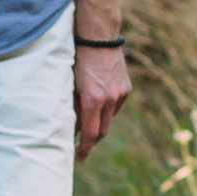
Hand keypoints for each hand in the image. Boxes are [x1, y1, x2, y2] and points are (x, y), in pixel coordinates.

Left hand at [73, 38, 130, 160]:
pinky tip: (98, 101)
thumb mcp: (70, 85)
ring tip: (86, 118)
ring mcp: (120, 93)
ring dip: (98, 122)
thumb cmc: (77, 60)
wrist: (98, 37)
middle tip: (80, 144)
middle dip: (91, 139)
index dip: (84, 149)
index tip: (78, 158)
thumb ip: (72, 107)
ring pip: (109, 118)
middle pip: (102, 131)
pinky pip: (116, 106)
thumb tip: (72, 128)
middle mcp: (110, 99)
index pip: (90, 134)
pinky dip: (106, 109)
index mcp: (93, 99)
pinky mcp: (126, 87)